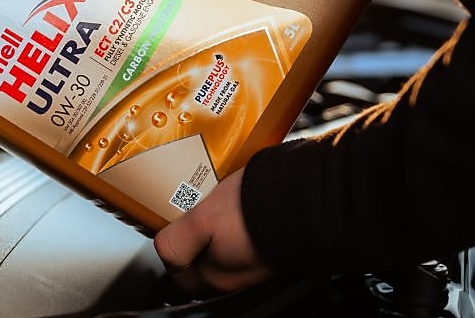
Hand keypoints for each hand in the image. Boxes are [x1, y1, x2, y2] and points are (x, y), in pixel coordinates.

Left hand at [154, 169, 272, 293]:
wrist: (311, 197)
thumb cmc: (258, 208)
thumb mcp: (201, 221)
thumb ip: (177, 242)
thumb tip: (163, 251)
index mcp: (218, 277)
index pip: (179, 277)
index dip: (170, 253)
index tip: (167, 231)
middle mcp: (240, 276)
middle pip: (203, 264)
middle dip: (192, 241)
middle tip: (186, 214)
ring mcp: (261, 262)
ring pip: (225, 249)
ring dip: (215, 230)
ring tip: (209, 202)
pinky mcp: (277, 244)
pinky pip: (247, 237)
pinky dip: (237, 222)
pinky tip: (237, 201)